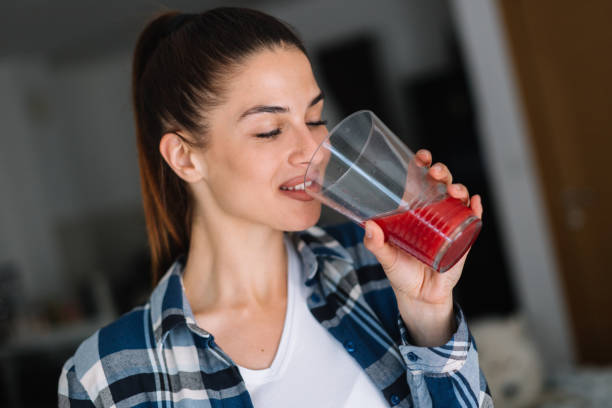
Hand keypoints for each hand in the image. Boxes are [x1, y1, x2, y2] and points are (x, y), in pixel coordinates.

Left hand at [363, 149, 482, 345]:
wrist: (420, 297)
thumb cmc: (401, 273)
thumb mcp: (386, 258)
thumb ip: (376, 244)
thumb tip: (370, 227)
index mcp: (413, 210)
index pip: (419, 181)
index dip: (421, 166)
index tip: (420, 157)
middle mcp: (433, 212)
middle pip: (441, 184)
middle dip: (441, 172)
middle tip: (436, 172)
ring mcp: (449, 224)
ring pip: (459, 198)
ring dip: (459, 189)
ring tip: (454, 191)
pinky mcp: (462, 240)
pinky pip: (473, 221)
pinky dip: (476, 209)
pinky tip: (476, 202)